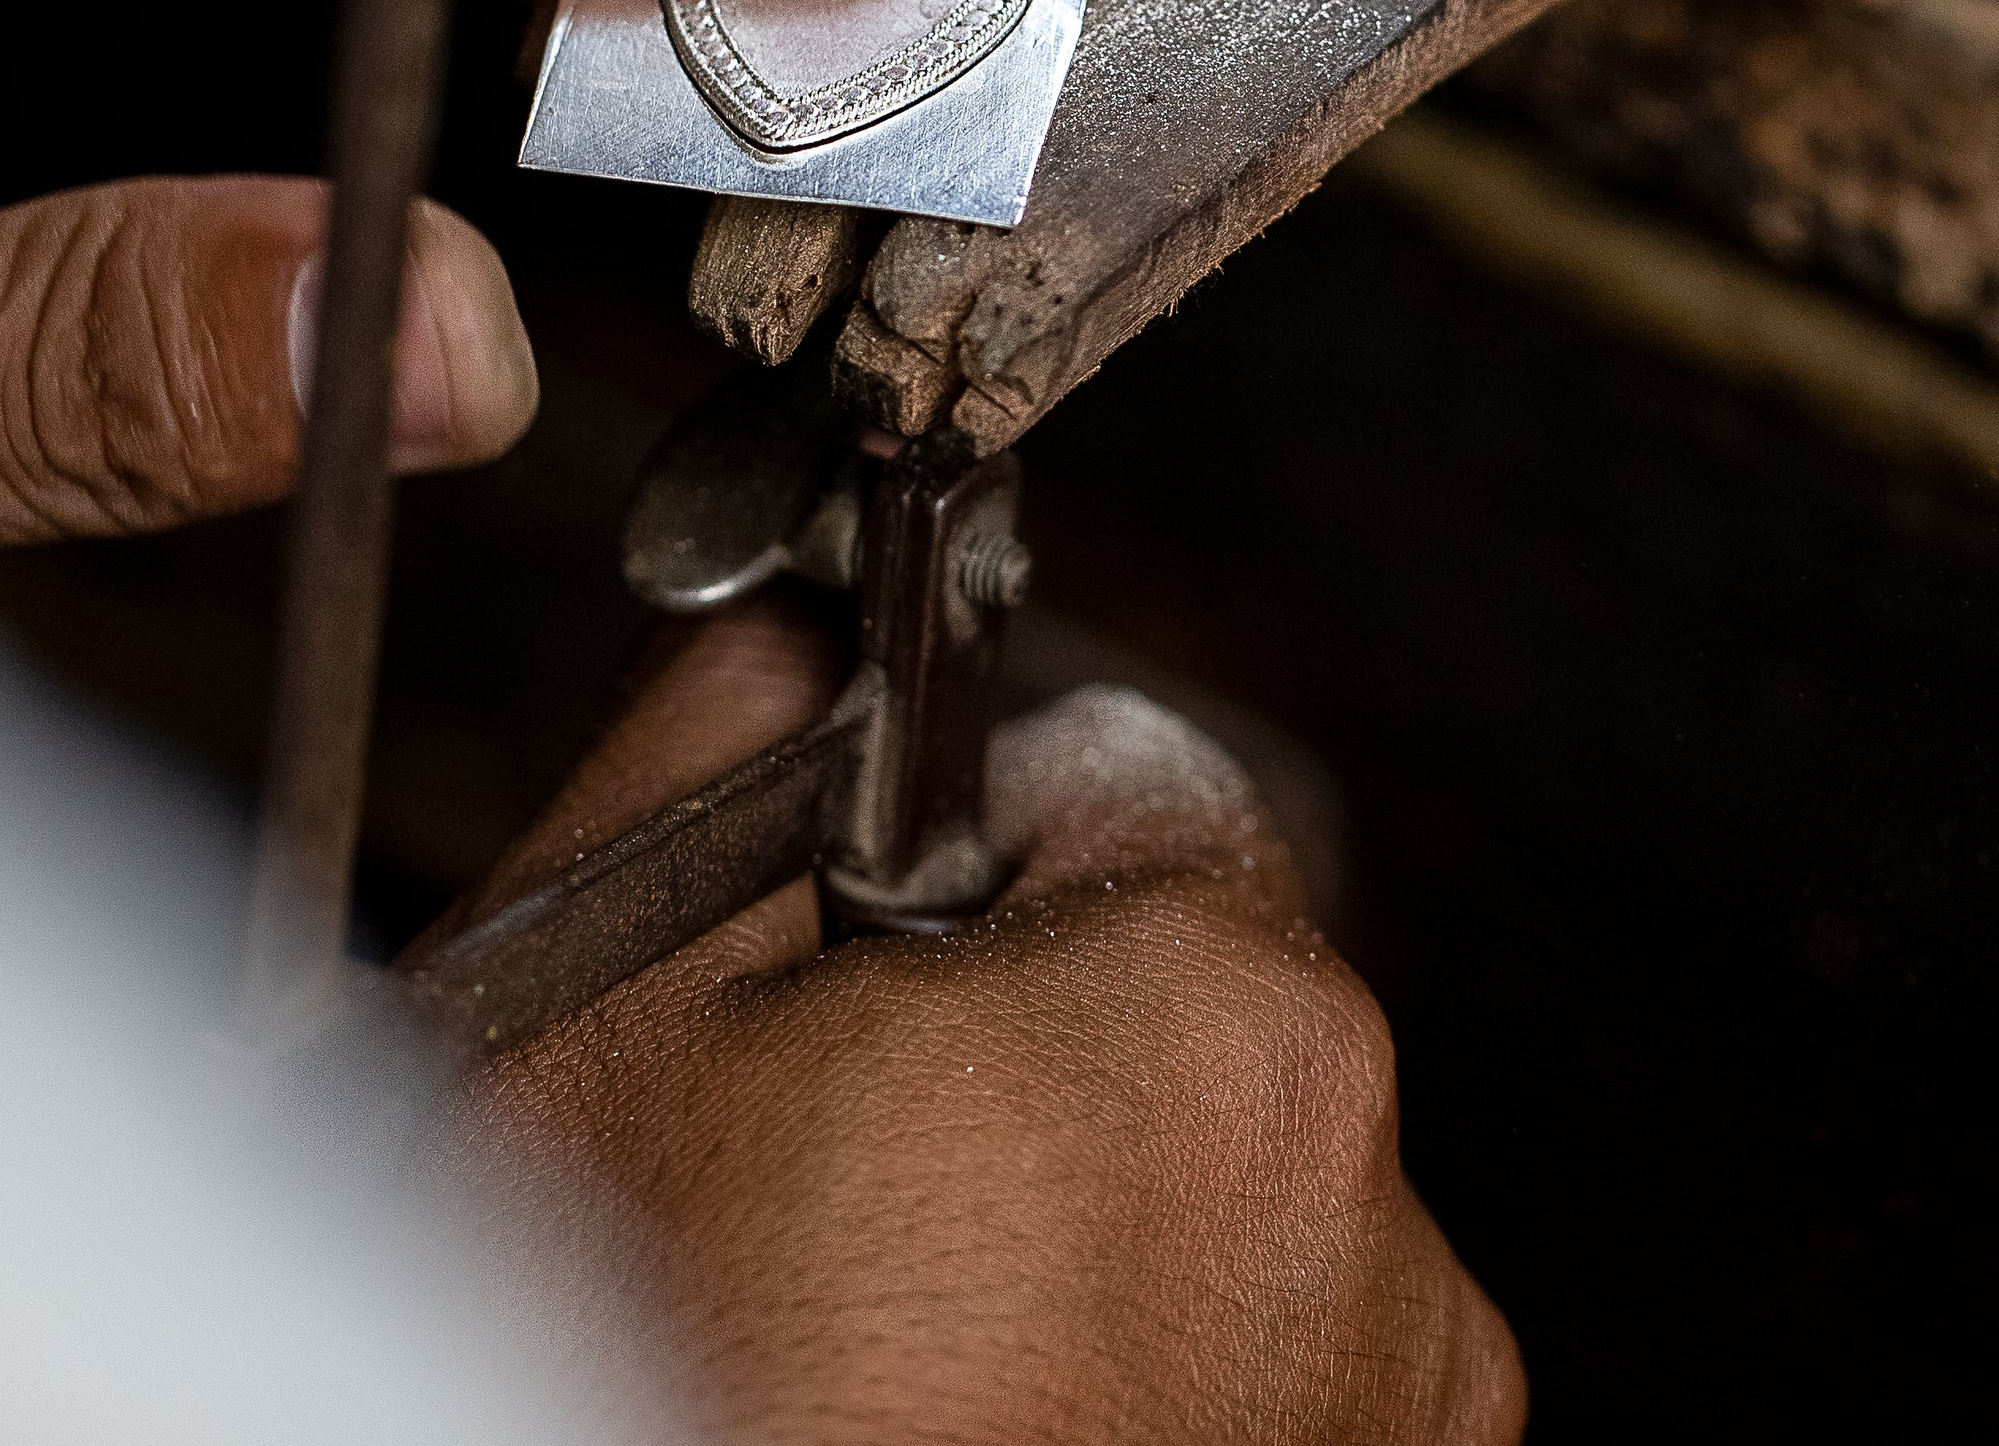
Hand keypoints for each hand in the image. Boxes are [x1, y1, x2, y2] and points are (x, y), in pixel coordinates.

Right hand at [443, 608, 1525, 1444]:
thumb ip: (730, 742)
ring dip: (1075, 1222)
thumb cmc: (628, 1370)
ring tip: (871, 1331)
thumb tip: (804, 632)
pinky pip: (1247, 1374)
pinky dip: (1129, 1380)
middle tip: (815, 1171)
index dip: (938, 848)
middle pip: (1181, 998)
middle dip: (1015, 1041)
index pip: (1118, 777)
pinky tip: (948, 1418)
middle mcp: (1377, 1232)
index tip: (839, 947)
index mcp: (1232, 1032)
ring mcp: (1395, 1432)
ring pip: (1212, 1198)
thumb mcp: (603, 1006)